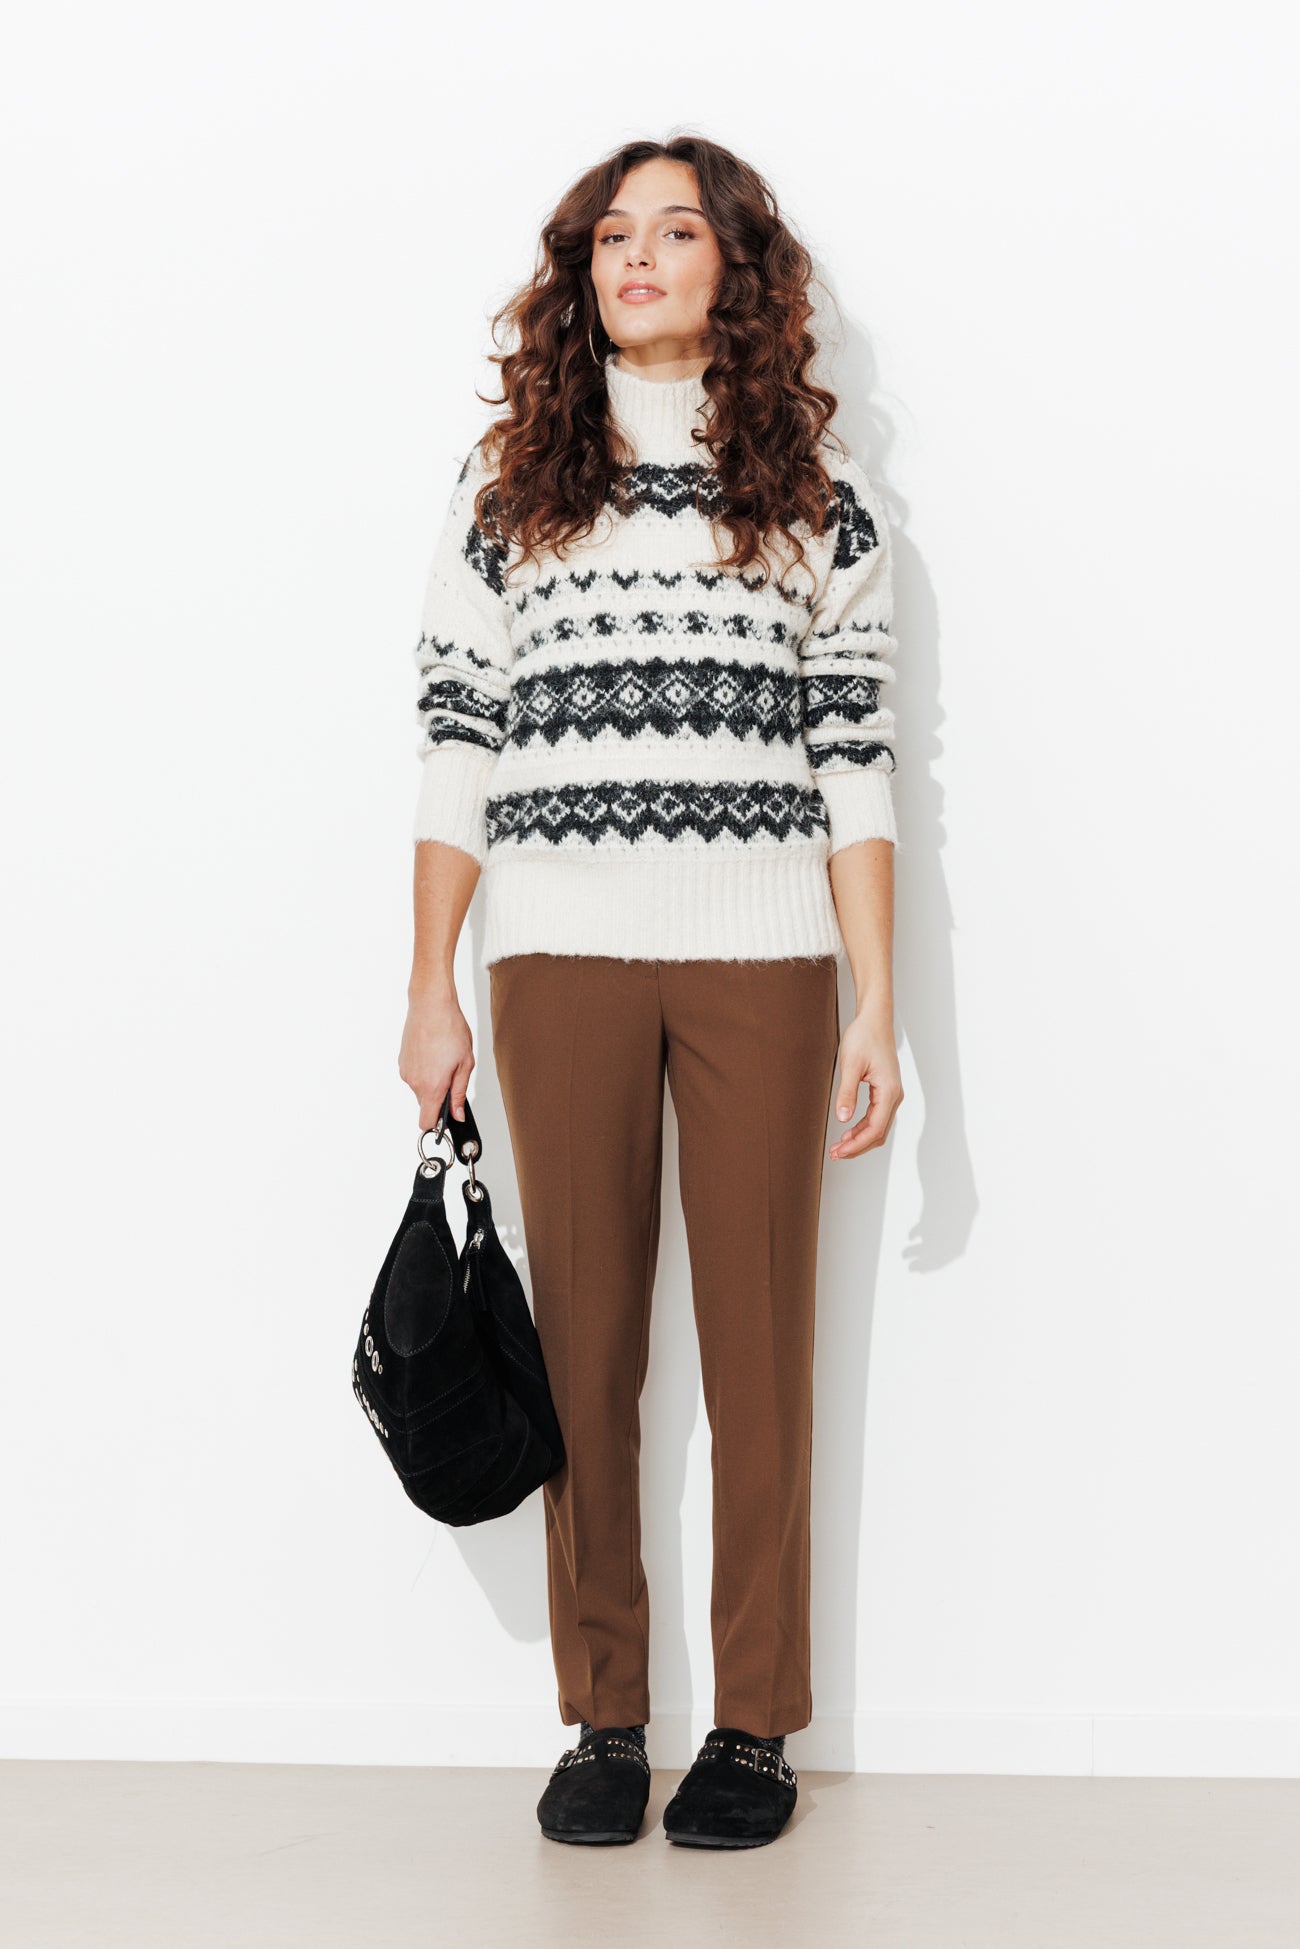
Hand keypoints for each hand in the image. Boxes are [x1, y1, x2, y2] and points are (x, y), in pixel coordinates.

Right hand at [398, 985, 474, 1129]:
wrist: (430, 1004)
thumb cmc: (449, 1028)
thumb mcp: (465, 1063)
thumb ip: (459, 1093)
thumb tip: (457, 1114)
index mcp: (431, 1086)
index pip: (425, 1122)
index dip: (436, 1124)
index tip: (446, 1119)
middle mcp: (414, 1081)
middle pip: (425, 1104)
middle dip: (438, 1097)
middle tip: (453, 1075)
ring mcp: (406, 1070)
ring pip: (420, 1088)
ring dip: (432, 1082)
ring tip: (444, 1059)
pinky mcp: (402, 1060)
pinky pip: (414, 1075)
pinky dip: (424, 1070)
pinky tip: (434, 1053)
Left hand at [829, 1001, 902, 1159]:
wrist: (874, 1020)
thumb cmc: (864, 1037)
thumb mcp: (850, 1065)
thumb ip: (847, 1093)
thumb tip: (842, 1118)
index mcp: (889, 1092)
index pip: (874, 1129)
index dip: (856, 1145)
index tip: (838, 1152)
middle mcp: (894, 1096)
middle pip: (878, 1133)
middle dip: (857, 1147)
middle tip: (835, 1154)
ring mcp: (891, 1094)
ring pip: (878, 1127)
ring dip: (859, 1139)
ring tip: (839, 1147)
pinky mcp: (885, 1091)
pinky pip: (876, 1117)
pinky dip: (862, 1128)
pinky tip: (848, 1132)